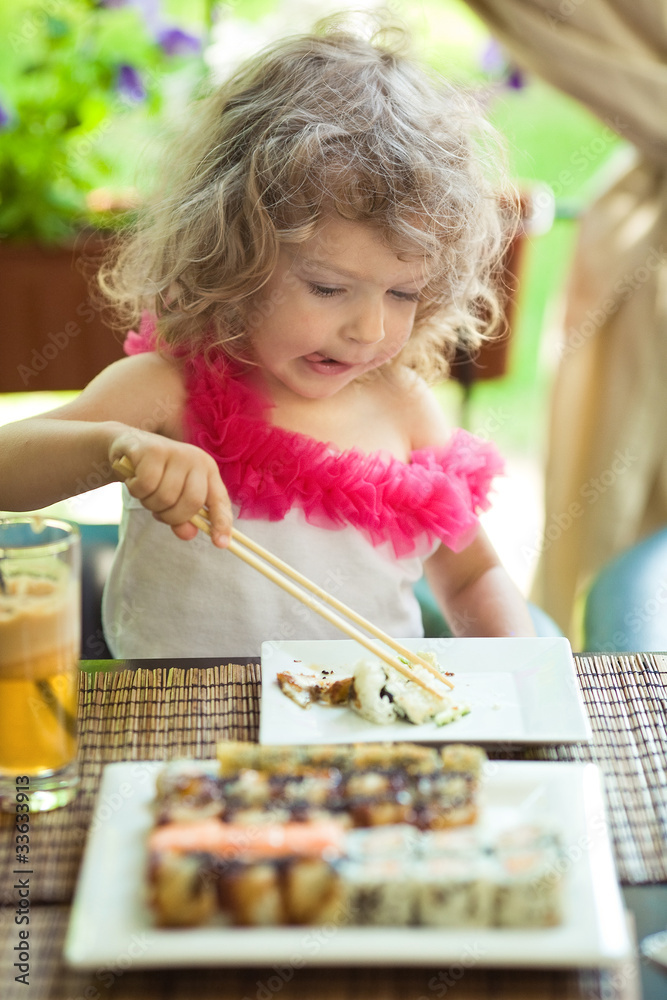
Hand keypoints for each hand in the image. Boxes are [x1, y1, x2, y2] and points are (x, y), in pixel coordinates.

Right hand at [109, 430, 232, 546]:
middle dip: (172, 516)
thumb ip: (182, 518)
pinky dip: (137, 490)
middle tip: (158, 510)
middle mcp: (196, 459)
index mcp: (207, 471)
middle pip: (192, 502)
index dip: (221, 522)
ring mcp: (175, 452)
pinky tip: (134, 479)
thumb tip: (188, 534)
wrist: (127, 446)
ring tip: (145, 490)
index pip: (219, 500)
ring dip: (150, 503)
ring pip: (166, 497)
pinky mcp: (153, 450)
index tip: (221, 543)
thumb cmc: (155, 475)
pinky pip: (146, 486)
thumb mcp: (172, 498)